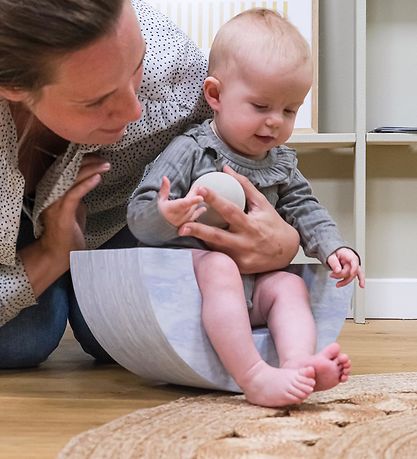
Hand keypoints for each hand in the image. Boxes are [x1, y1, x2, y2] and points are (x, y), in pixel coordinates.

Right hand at [20, 155, 110, 296]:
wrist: (58, 254)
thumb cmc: (67, 233)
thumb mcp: (74, 208)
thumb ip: (78, 195)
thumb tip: (89, 183)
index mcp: (53, 190)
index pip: (66, 168)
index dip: (82, 160)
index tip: (98, 156)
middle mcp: (51, 192)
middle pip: (69, 170)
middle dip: (88, 162)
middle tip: (105, 160)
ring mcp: (55, 202)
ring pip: (72, 179)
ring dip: (90, 170)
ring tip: (105, 165)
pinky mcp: (61, 212)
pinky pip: (74, 194)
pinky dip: (86, 184)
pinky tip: (98, 178)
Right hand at [158, 176, 204, 226]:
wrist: (157, 228)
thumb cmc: (158, 213)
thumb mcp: (160, 200)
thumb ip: (164, 189)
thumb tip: (165, 178)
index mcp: (171, 209)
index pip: (183, 204)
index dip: (192, 201)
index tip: (201, 197)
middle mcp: (178, 216)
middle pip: (190, 205)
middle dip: (195, 195)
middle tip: (199, 187)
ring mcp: (183, 221)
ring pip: (193, 211)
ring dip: (198, 203)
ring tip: (202, 195)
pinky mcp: (185, 225)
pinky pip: (194, 218)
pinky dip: (199, 212)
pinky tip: (204, 208)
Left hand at [178, 165, 299, 273]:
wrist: (287, 251)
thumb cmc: (272, 224)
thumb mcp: (262, 203)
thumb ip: (244, 186)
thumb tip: (226, 169)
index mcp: (250, 225)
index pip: (230, 210)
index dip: (215, 200)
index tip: (201, 189)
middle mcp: (245, 242)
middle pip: (218, 237)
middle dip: (198, 231)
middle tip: (181, 226)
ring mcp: (241, 257)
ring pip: (216, 249)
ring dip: (199, 241)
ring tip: (184, 232)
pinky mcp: (239, 268)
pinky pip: (221, 258)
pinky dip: (210, 250)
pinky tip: (198, 243)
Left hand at [327, 247, 364, 287]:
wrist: (337, 254)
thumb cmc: (336, 254)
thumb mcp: (331, 257)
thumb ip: (334, 263)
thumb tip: (337, 271)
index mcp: (348, 255)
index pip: (354, 261)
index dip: (354, 268)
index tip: (351, 273)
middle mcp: (353, 261)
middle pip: (351, 271)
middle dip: (340, 275)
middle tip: (331, 275)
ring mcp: (354, 267)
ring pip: (353, 276)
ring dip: (345, 281)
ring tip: (337, 284)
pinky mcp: (353, 271)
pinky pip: (357, 277)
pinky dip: (359, 281)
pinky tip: (362, 286)